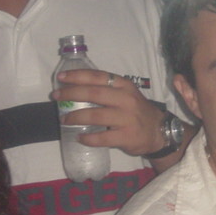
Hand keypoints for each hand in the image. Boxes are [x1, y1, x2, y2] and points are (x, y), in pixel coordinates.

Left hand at [51, 69, 166, 155]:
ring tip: (64, 119)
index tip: (61, 78)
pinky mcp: (126, 136)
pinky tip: (80, 137)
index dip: (78, 76)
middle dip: (71, 94)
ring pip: (95, 115)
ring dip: (76, 116)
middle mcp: (126, 100)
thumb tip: (74, 89)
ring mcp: (127, 119)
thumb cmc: (137, 111)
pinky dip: (88, 138)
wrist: (159, 131)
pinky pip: (102, 138)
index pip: (99, 77)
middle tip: (56, 97)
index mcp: (125, 86)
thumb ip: (107, 90)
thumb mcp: (127, 94)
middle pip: (94, 94)